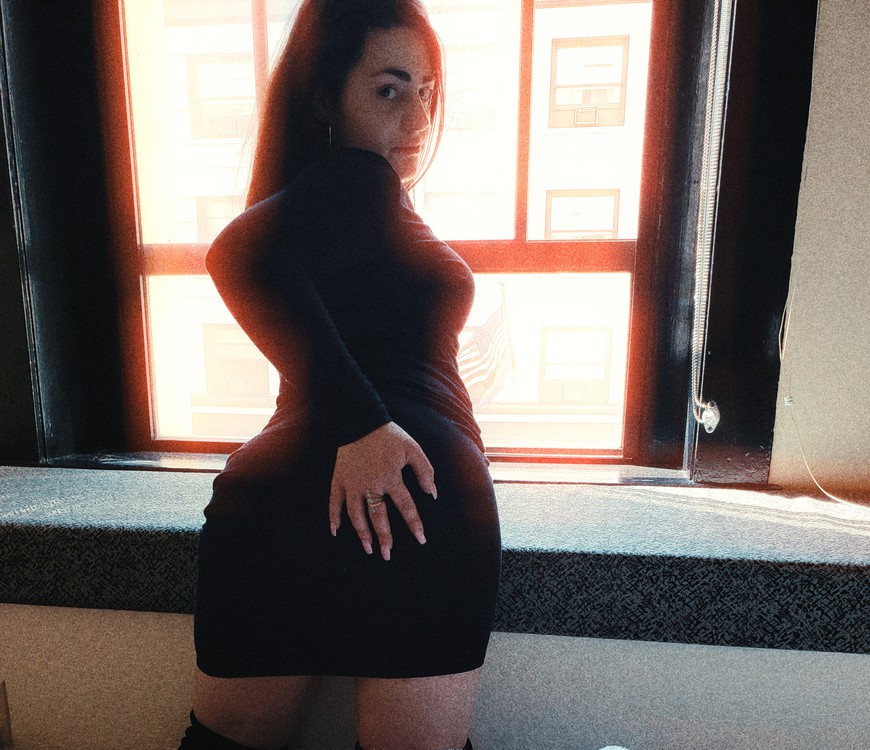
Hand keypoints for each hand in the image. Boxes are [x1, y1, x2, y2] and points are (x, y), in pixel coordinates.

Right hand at [329, 422, 436, 559]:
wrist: (360, 419)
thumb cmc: (389, 435)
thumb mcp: (412, 449)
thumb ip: (425, 471)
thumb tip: (432, 493)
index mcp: (391, 478)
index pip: (406, 507)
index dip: (414, 524)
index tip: (421, 539)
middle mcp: (371, 485)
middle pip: (378, 517)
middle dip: (384, 538)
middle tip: (387, 555)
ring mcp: (353, 483)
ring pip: (356, 514)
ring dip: (362, 533)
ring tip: (368, 548)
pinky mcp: (339, 479)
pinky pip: (334, 501)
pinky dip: (333, 517)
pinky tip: (335, 531)